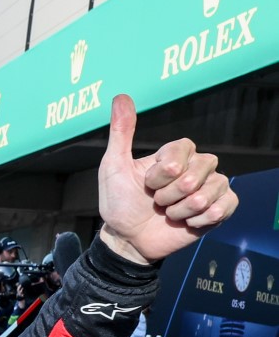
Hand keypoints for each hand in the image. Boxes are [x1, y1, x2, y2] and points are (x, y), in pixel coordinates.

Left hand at [97, 94, 236, 264]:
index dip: (163, 171)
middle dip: (170, 194)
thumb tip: (120, 97)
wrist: (127, 239)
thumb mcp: (114, 166)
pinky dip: (200, 220)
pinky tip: (186, 223)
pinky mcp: (220, 208)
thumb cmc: (119, 203)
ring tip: (169, 214)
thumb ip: (121, 132)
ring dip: (180, 210)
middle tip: (157, 202)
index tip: (147, 183)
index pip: (183, 148)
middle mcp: (196, 167)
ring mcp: (211, 187)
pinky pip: (223, 207)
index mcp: (175, 154)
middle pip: (198, 171)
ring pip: (208, 192)